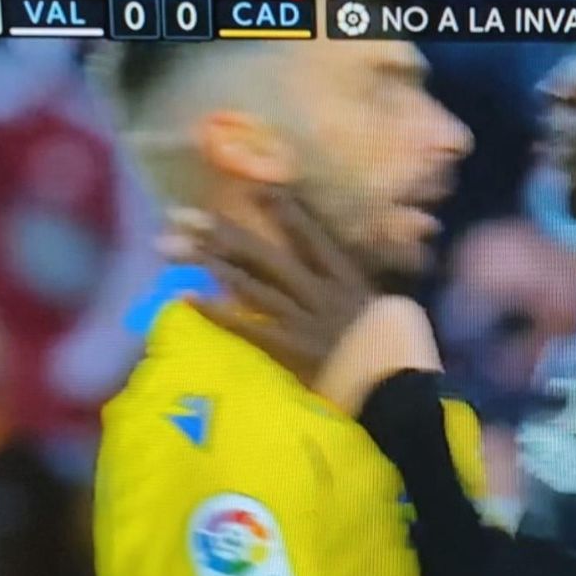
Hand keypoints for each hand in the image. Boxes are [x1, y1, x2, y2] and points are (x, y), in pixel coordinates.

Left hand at [158, 188, 441, 414]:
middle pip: (264, 255)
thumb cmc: (405, 355)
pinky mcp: (288, 348)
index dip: (283, 211)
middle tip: (182, 214)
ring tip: (170, 245)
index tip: (254, 187)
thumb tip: (368, 296)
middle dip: (223, 233)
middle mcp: (318, 291)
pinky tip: (184, 297)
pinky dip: (215, 312)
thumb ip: (372, 301)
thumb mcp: (395, 314)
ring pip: (248, 283)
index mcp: (347, 280)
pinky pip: (246, 326)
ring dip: (207, 262)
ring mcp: (301, 319)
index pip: (312, 237)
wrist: (400, 388)